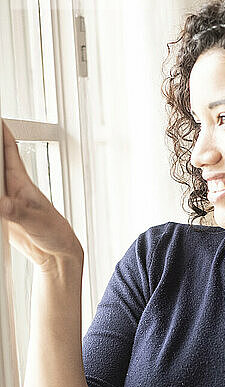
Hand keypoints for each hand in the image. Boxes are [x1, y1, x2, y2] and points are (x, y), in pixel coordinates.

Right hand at [0, 120, 83, 268]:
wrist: (57, 254)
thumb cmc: (56, 232)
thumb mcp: (37, 221)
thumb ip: (18, 212)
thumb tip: (3, 203)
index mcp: (21, 182)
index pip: (8, 150)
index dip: (0, 132)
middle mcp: (11, 189)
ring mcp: (4, 202)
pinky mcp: (1, 217)